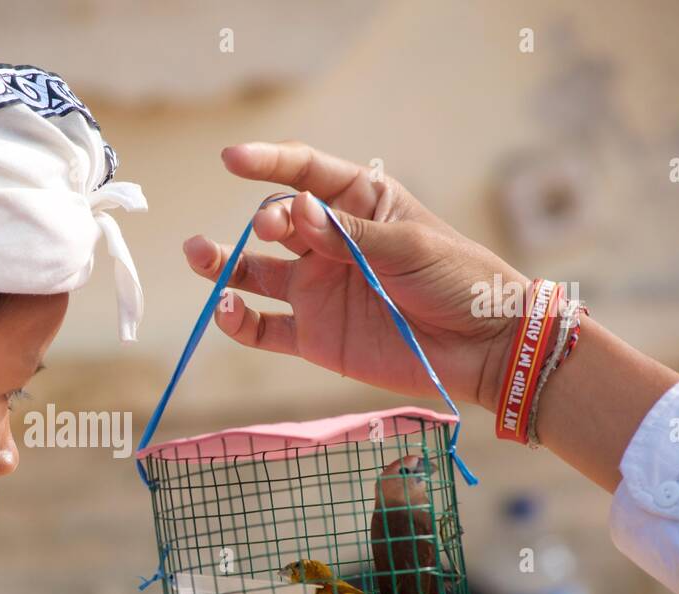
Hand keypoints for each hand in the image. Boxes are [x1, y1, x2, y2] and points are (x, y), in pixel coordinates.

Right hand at [183, 142, 527, 411]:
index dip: (268, 163)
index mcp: (359, 206)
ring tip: (197, 255)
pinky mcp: (313, 336)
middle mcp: (329, 245)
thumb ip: (348, 234)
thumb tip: (294, 210)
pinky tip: (225, 309)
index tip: (232, 159)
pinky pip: (262, 327)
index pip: (305, 175)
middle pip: (276, 222)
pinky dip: (238, 320)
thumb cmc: (458, 281)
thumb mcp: (408, 246)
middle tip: (271, 230)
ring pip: (254, 272)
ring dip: (222, 263)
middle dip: (265, 221)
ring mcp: (317, 291)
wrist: (482, 348)